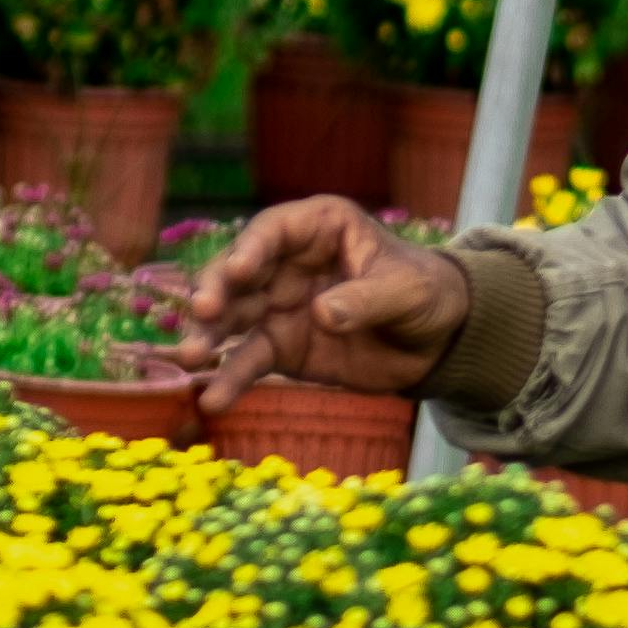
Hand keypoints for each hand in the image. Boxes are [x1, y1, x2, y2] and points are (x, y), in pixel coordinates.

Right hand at [176, 195, 472, 418]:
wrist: (436, 341)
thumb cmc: (424, 293)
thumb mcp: (406, 290)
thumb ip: (365, 300)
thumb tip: (320, 315)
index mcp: (318, 228)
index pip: (273, 230)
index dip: (251, 247)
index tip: (238, 270)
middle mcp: (286, 263)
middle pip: (238, 273)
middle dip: (216, 291)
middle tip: (204, 313)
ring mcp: (277, 306)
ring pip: (232, 317)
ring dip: (208, 336)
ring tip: (191, 357)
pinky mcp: (280, 347)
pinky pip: (248, 361)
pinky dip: (230, 379)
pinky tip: (214, 400)